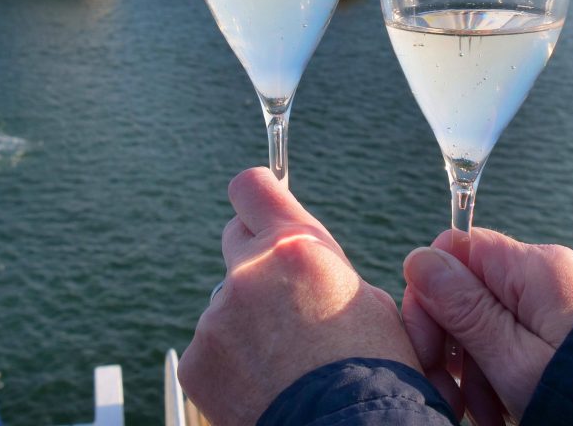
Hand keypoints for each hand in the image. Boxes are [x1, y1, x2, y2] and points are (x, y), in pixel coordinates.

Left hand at [178, 168, 420, 425]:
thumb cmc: (375, 373)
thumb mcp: (369, 301)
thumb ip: (324, 266)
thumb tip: (305, 261)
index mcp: (295, 248)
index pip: (251, 187)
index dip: (259, 195)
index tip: (263, 204)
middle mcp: (248, 275)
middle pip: (236, 239)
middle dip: (258, 260)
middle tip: (286, 297)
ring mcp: (216, 319)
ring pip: (229, 303)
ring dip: (249, 320)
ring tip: (286, 362)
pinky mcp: (197, 361)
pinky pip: (212, 346)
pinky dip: (232, 361)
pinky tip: (265, 383)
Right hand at [402, 228, 572, 424]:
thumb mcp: (510, 357)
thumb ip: (463, 308)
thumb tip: (419, 258)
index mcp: (533, 269)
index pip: (455, 249)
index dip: (429, 293)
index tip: (427, 345)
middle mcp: (543, 277)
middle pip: (467, 290)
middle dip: (451, 344)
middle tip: (450, 395)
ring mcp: (552, 304)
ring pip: (485, 322)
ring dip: (473, 371)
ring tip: (483, 415)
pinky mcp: (559, 331)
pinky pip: (510, 341)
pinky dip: (497, 376)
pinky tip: (499, 411)